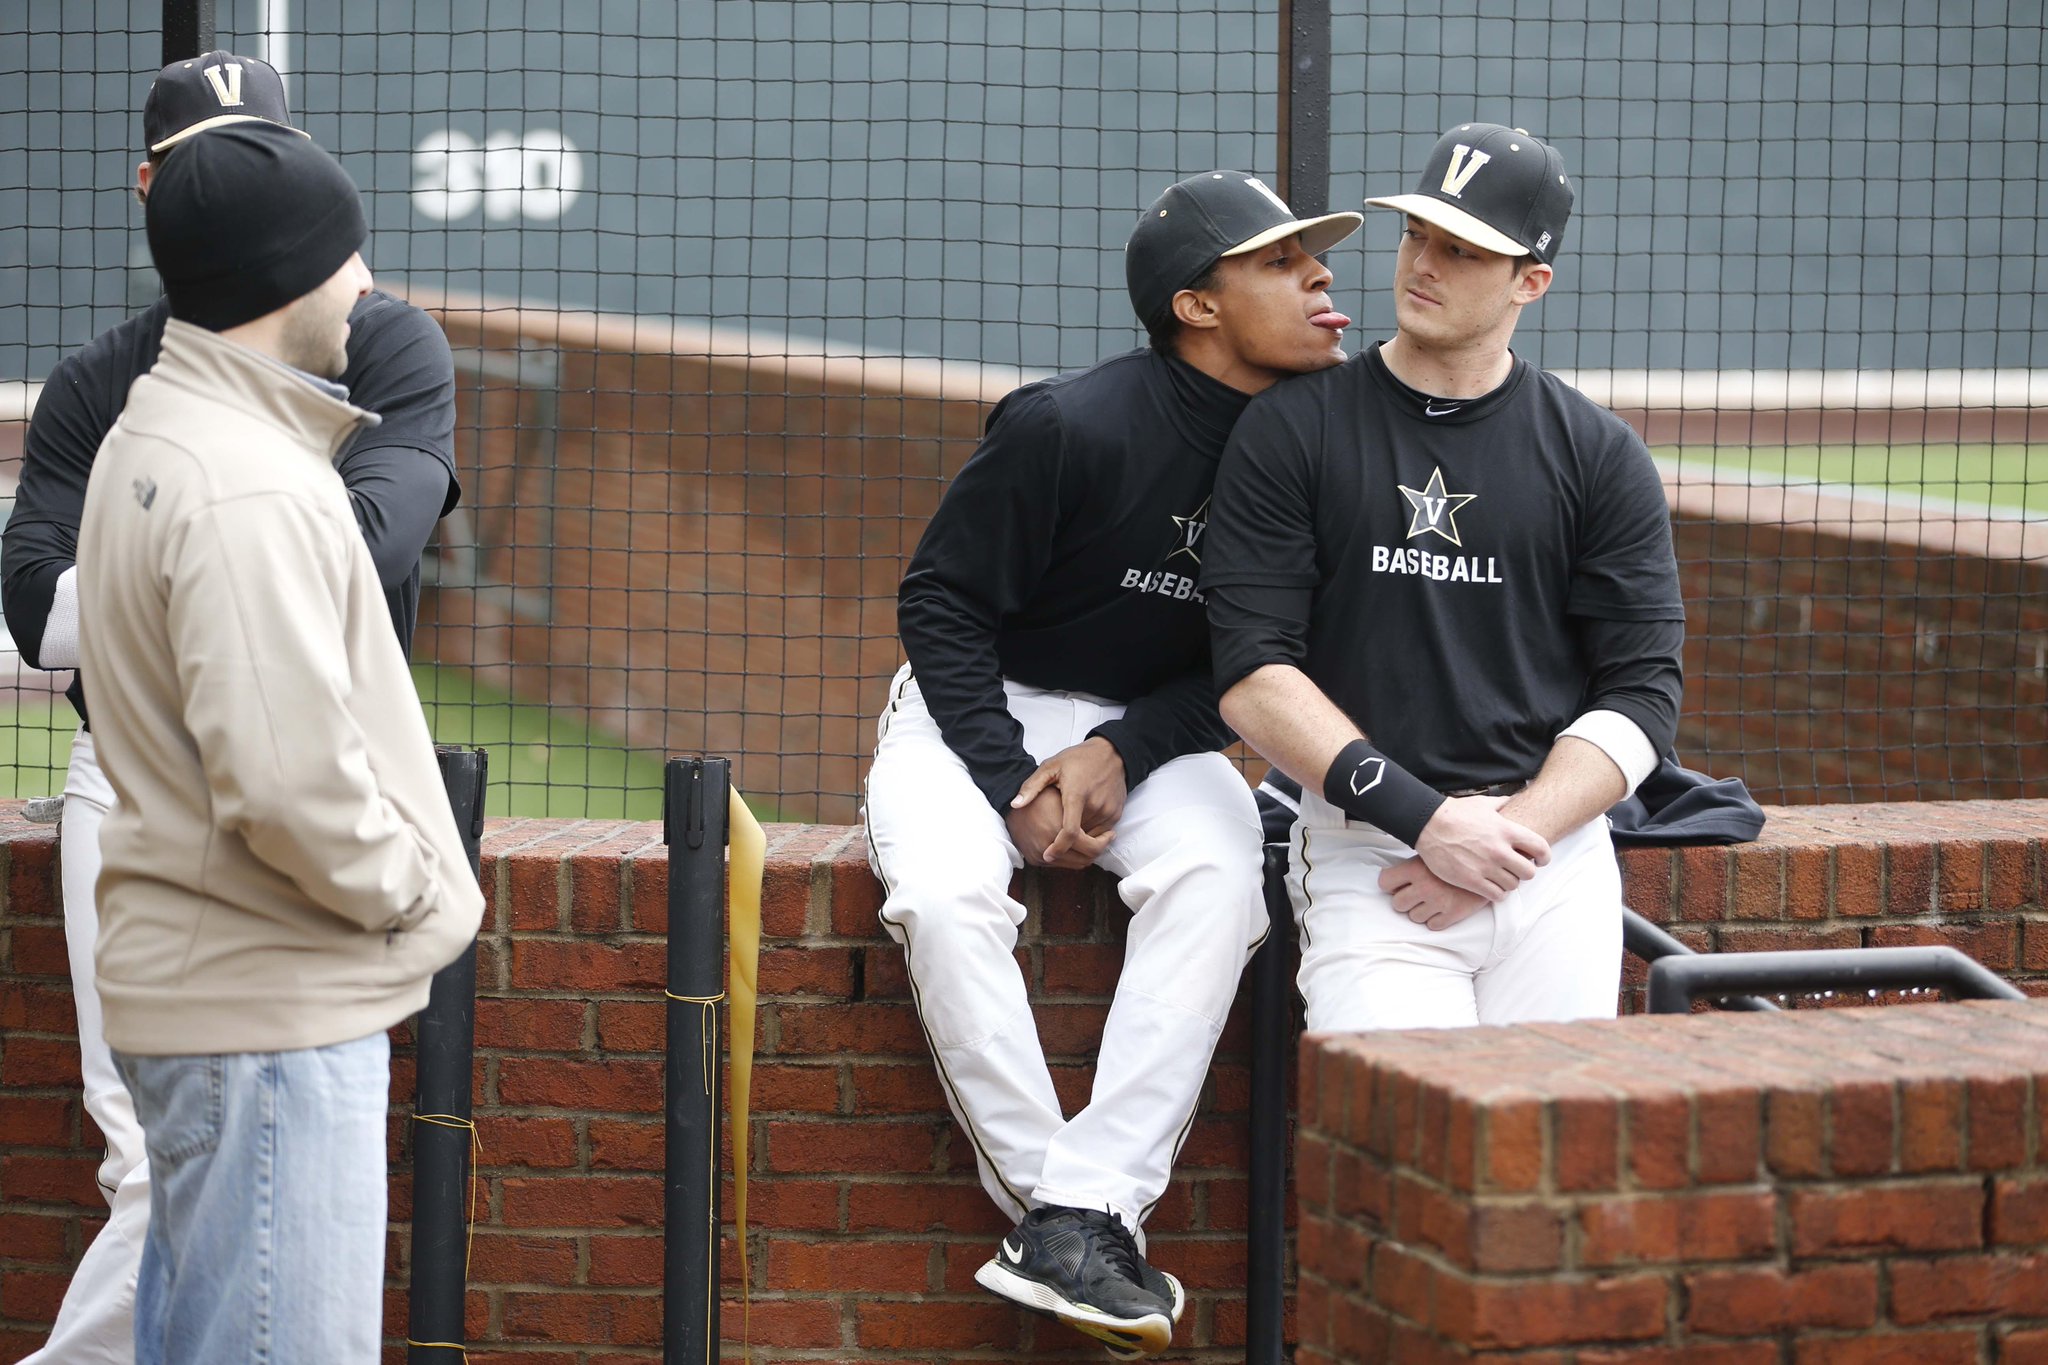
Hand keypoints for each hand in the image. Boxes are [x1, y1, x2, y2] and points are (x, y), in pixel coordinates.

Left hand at [1010, 737, 1128, 863]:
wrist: (1111, 753)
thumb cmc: (1077, 759)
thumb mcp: (1051, 766)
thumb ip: (1032, 787)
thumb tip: (1014, 805)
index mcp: (1076, 794)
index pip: (1069, 831)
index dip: (1058, 848)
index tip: (1047, 855)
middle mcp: (1095, 805)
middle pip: (1079, 837)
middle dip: (1065, 843)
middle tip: (1052, 842)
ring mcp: (1108, 810)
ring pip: (1090, 837)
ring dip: (1078, 839)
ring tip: (1066, 829)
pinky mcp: (1116, 813)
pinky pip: (1102, 832)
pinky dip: (1090, 833)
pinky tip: (1080, 822)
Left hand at [1378, 855, 1487, 931]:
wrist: (1492, 864)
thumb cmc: (1458, 857)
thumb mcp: (1432, 854)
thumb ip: (1410, 866)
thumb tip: (1386, 876)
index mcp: (1415, 868)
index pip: (1385, 882)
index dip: (1390, 885)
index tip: (1398, 884)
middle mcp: (1424, 886)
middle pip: (1398, 904)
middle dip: (1405, 900)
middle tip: (1417, 894)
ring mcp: (1438, 902)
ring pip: (1414, 917)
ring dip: (1421, 911)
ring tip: (1433, 899)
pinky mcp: (1453, 914)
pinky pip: (1432, 926)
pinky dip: (1436, 920)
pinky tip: (1443, 908)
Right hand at [1413, 795, 1549, 899]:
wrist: (1428, 824)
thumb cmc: (1455, 813)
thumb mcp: (1483, 803)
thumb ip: (1503, 804)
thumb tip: (1513, 800)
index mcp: (1506, 830)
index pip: (1541, 848)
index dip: (1545, 857)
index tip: (1540, 860)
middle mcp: (1500, 850)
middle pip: (1529, 872)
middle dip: (1525, 872)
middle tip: (1516, 870)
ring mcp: (1486, 867)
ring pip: (1513, 886)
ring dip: (1509, 883)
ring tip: (1501, 878)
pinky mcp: (1471, 880)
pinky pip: (1496, 895)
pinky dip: (1497, 894)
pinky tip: (1491, 887)